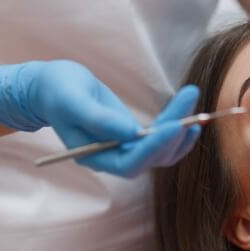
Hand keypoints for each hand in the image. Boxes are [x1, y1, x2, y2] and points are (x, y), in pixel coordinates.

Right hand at [0, 60, 200, 176]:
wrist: (52, 88)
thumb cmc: (57, 91)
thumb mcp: (72, 100)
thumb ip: (98, 119)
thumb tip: (130, 133)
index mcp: (94, 156)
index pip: (131, 162)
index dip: (155, 148)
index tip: (175, 126)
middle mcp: (112, 158)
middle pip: (152, 157)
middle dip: (175, 134)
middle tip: (192, 107)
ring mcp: (124, 149)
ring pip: (161, 151)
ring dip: (181, 131)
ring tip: (196, 109)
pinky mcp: (132, 137)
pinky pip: (160, 140)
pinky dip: (177, 130)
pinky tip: (191, 118)